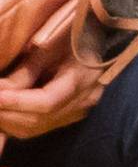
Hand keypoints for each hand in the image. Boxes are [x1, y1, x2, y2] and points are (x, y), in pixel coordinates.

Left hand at [0, 41, 108, 166]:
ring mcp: (76, 113)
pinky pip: (37, 128)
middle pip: (38, 120)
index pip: (47, 102)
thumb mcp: (50, 47)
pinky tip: (4, 111)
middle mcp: (82, 103)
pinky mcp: (68, 116)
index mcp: (82, 80)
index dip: (17, 102)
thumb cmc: (74, 37)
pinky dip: (16, 123)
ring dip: (7, 121)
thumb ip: (24, 71)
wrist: (99, 41)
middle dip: (6, 113)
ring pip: (34, 129)